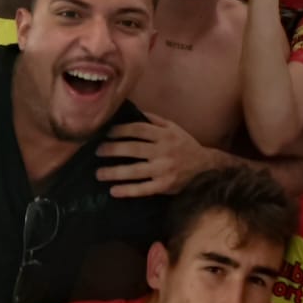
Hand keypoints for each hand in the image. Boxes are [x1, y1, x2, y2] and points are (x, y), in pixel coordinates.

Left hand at [97, 118, 214, 197]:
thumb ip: (154, 120)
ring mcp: (164, 170)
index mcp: (165, 135)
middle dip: (112, 149)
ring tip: (99, 173)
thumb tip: (133, 111)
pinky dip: (127, 190)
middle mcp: (164, 151)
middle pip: (133, 149)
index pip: (138, 129)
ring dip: (114, 172)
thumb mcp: (173, 127)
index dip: (120, 130)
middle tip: (97, 151)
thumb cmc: (185, 145)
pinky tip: (113, 191)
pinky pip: (143, 189)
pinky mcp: (164, 186)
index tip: (106, 133)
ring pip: (135, 171)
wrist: (205, 167)